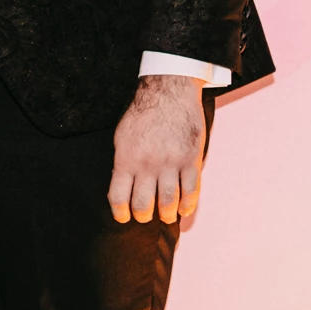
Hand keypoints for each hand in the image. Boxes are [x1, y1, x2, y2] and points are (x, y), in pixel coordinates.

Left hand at [110, 75, 206, 224]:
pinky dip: (188, 205)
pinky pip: (191, 190)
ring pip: (168, 201)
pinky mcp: (191, 159)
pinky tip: (185, 209)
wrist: (169, 91)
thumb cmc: (143, 115)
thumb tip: (122, 187)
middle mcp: (147, 164)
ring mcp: (171, 163)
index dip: (121, 213)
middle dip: (144, 216)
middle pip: (144, 204)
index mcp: (126, 159)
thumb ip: (122, 163)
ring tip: (167, 215)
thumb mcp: (122, 137)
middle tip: (147, 216)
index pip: (119, 197)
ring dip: (168, 214)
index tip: (124, 217)